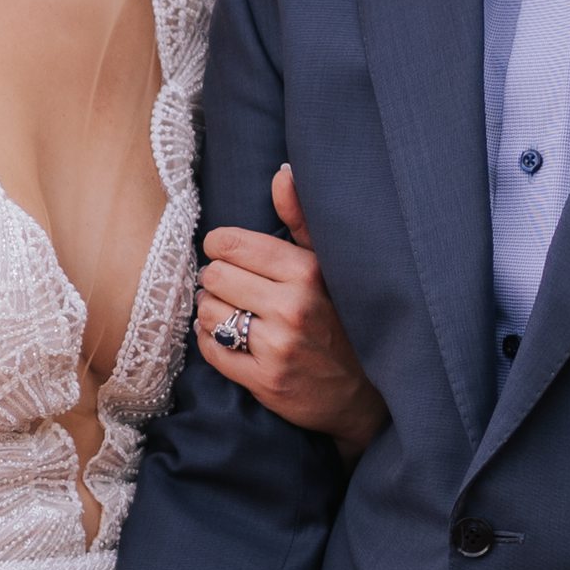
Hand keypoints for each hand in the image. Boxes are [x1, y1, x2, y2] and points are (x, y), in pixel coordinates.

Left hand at [197, 167, 387, 457]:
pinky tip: (230, 338)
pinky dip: (212, 341)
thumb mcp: (329, 264)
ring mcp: (278, 347)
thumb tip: (281, 175)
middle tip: (233, 289)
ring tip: (232, 313)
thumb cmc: (341, 319)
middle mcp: (292, 307)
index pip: (230, 245)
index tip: (228, 256)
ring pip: (208, 312)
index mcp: (308, 271)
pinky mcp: (264, 381)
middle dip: (217, 281)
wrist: (361, 394)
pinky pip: (210, 349)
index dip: (220, 249)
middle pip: (214, 276)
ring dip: (212, 311)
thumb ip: (301, 220)